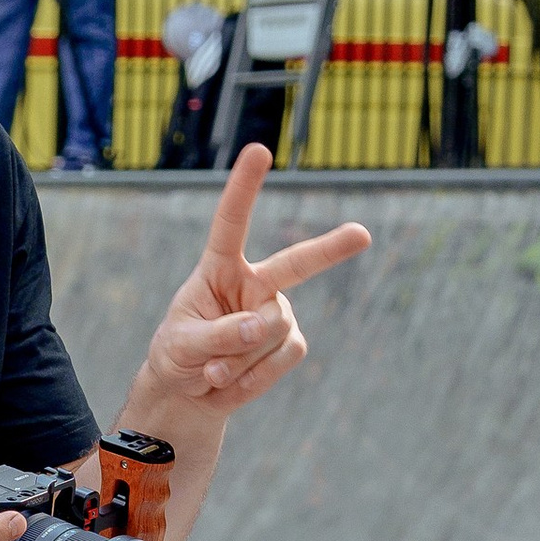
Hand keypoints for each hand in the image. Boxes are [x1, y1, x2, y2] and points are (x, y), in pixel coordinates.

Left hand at [133, 145, 369, 420]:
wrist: (188, 390)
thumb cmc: (178, 353)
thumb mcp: (181, 346)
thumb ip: (215, 335)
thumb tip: (259, 328)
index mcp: (220, 267)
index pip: (232, 223)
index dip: (245, 187)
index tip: (259, 151)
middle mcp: (255, 283)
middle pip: (297, 264)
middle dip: (331, 250)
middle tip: (362, 235)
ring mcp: (276, 313)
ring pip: (274, 331)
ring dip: (239, 360)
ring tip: (213, 371)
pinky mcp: (290, 344)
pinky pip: (282, 358)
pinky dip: (253, 379)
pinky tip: (231, 383)